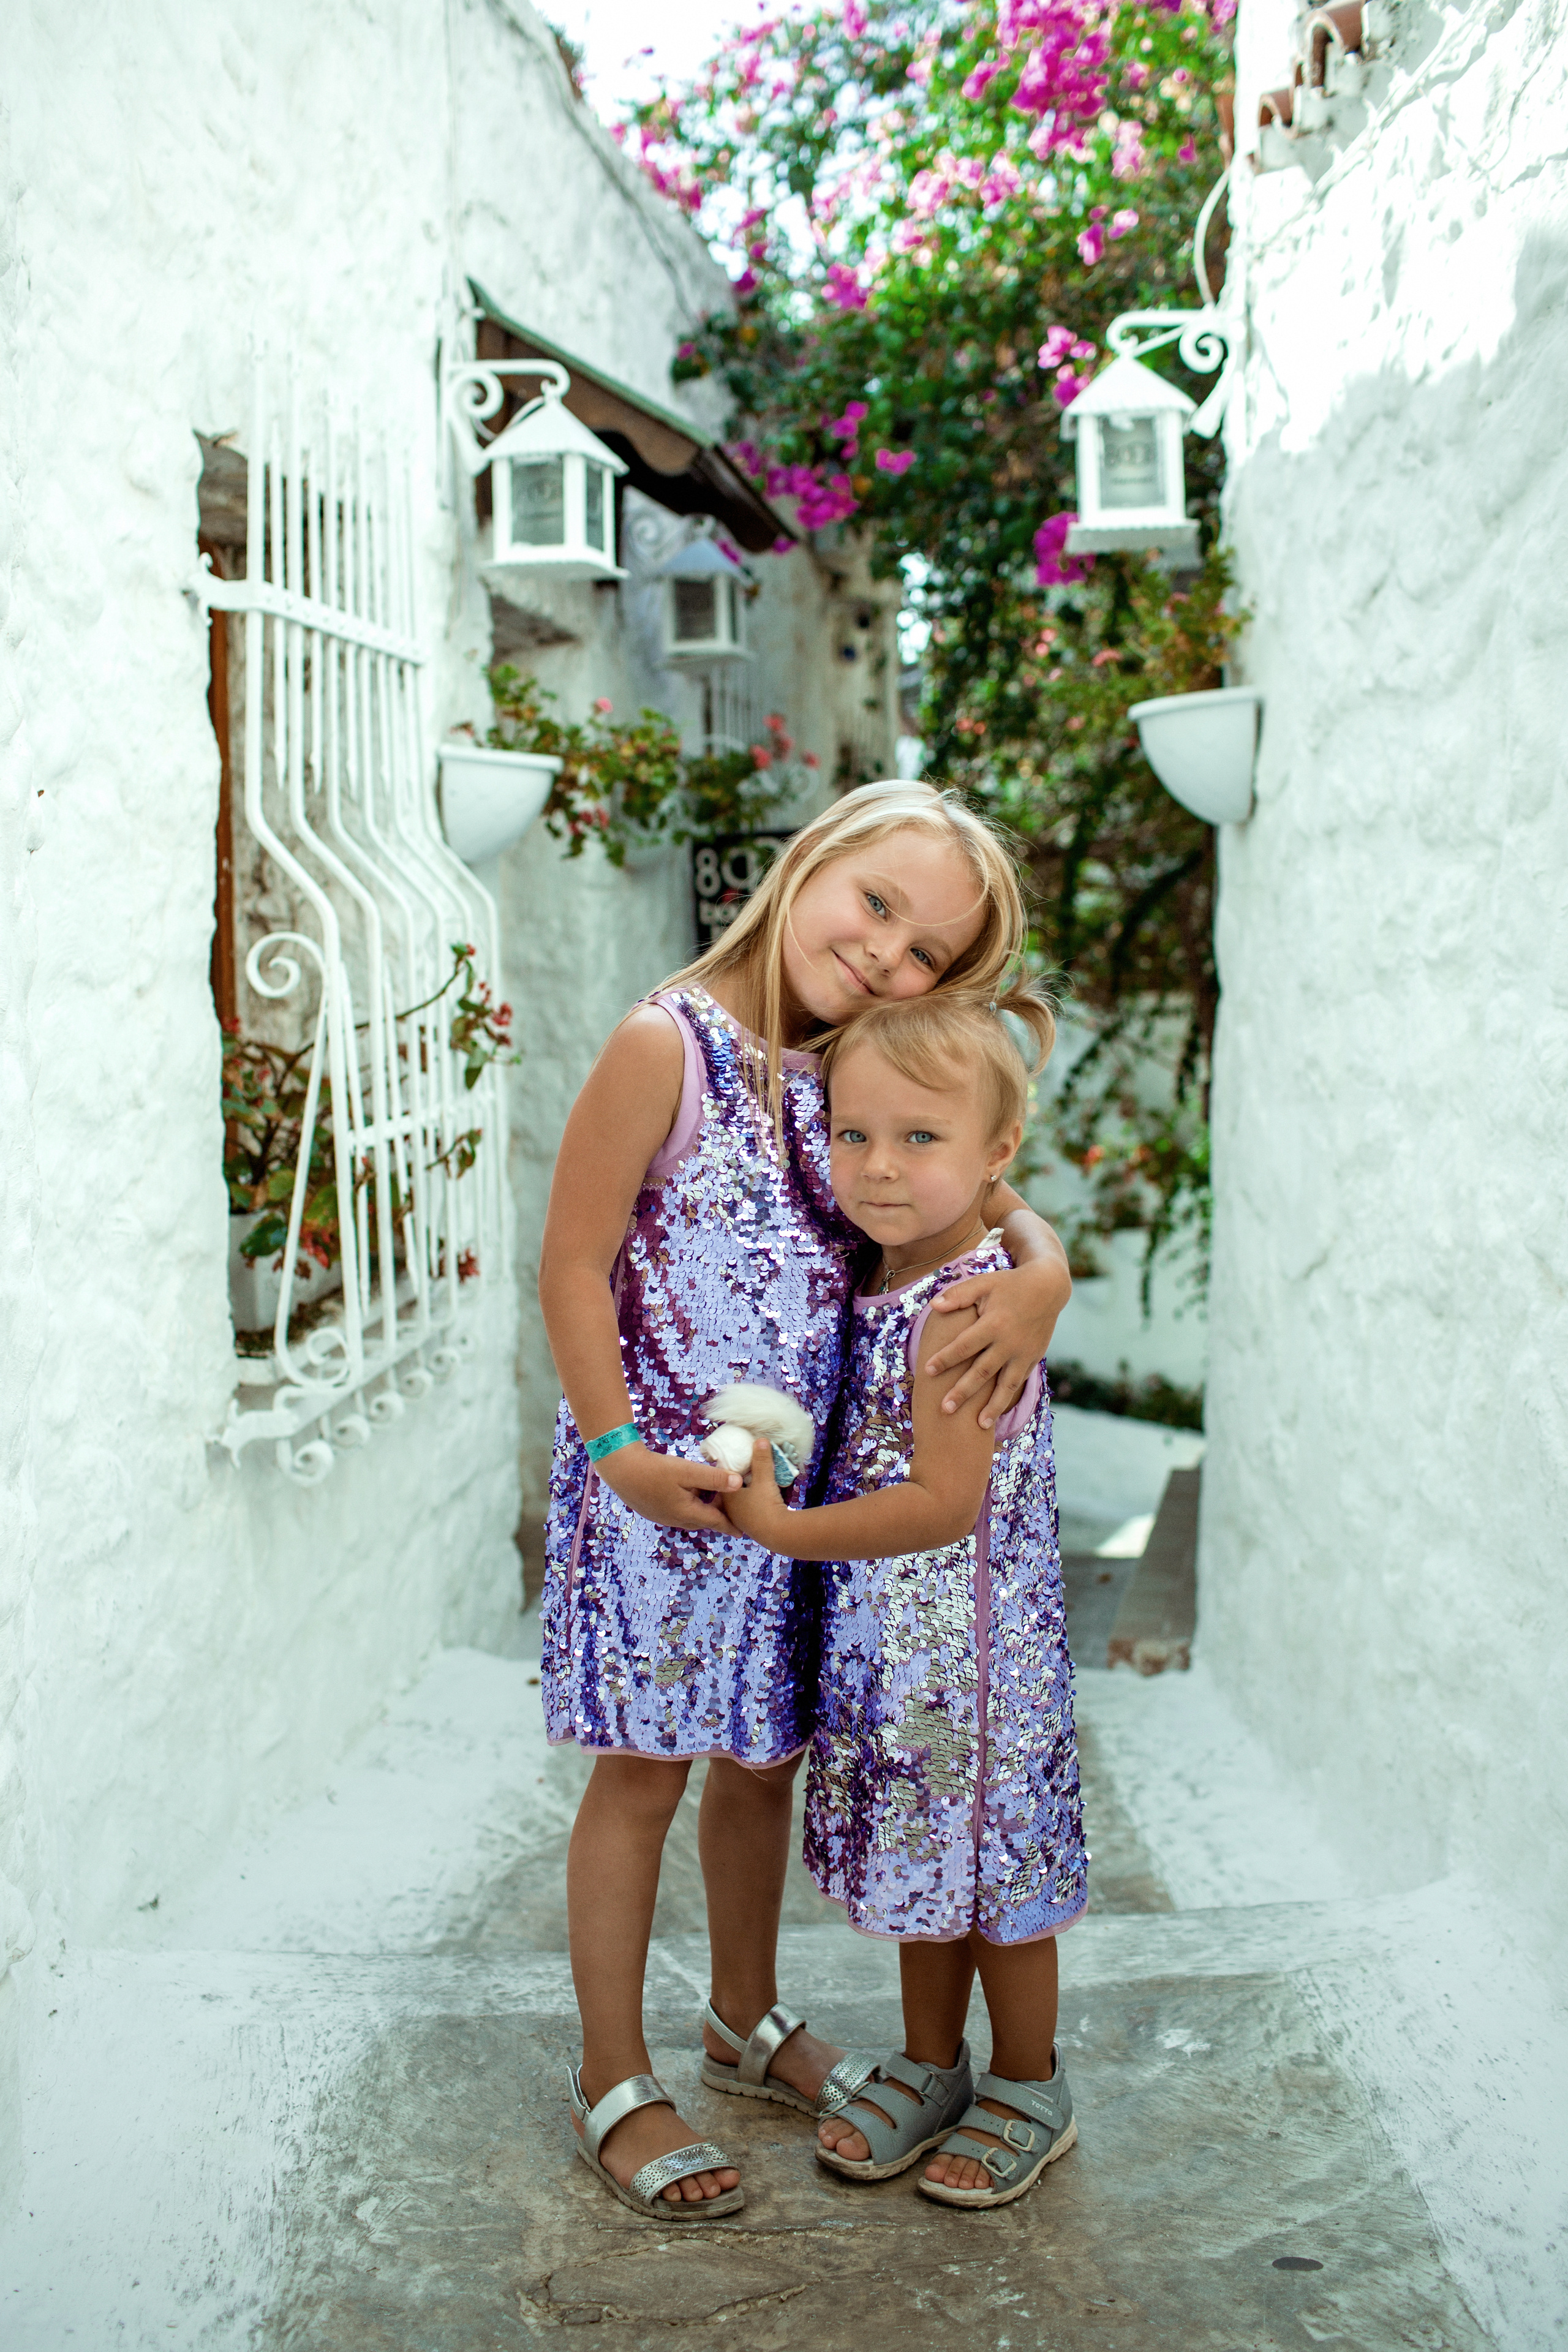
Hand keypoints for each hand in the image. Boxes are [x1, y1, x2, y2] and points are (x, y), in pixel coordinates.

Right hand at [596, 1443, 742, 1531]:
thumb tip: (739, 1484)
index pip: (715, 1522)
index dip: (730, 1526)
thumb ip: (714, 1478)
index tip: (742, 1533)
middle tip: (730, 1508)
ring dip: (701, 1508)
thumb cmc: (655, 1470)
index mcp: (686, 1513)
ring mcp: (662, 1517)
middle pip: (703, 1520)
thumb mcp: (688, 1472)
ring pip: (689, 1515)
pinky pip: (677, 1511)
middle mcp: (675, 1520)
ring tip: (711, 1496)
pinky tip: (687, 1490)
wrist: (621, 1470)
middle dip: (717, 1515)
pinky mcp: (653, 1510)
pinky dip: (688, 1504)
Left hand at [719, 1439, 791, 1547]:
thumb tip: (761, 1439)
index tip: (738, 1458)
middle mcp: (729, 1510)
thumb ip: (762, 1459)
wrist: (778, 1534)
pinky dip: (752, 1501)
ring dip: (745, 1492)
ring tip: (754, 1481)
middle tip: (747, 1468)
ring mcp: (740, 1519)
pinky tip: (761, 1497)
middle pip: (730, 1489)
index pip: (722, 1478)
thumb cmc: (766, 1506)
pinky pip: (747, 1509)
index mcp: (726, 1497)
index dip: (730, 1467)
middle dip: (737, 1480)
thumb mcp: (764, 1479)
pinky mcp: (751, 1525)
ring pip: (739, 1500)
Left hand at [923, 1257, 1067, 1426]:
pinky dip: (1008, 1399)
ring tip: (979, 1425)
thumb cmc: (1009, 1285)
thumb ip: (959, 1295)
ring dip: (992, 1406)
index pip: (964, 1346)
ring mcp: (1023, 1354)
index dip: (945, 1359)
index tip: (927, 1371)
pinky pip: (1019, 1383)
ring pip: (1005, 1385)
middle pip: (982, 1372)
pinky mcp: (1033, 1359)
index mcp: (993, 1323)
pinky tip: (998, 1413)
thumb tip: (933, 1306)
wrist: (1048, 1288)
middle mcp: (1009, 1343)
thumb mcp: (984, 1284)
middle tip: (945, 1409)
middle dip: (963, 1391)